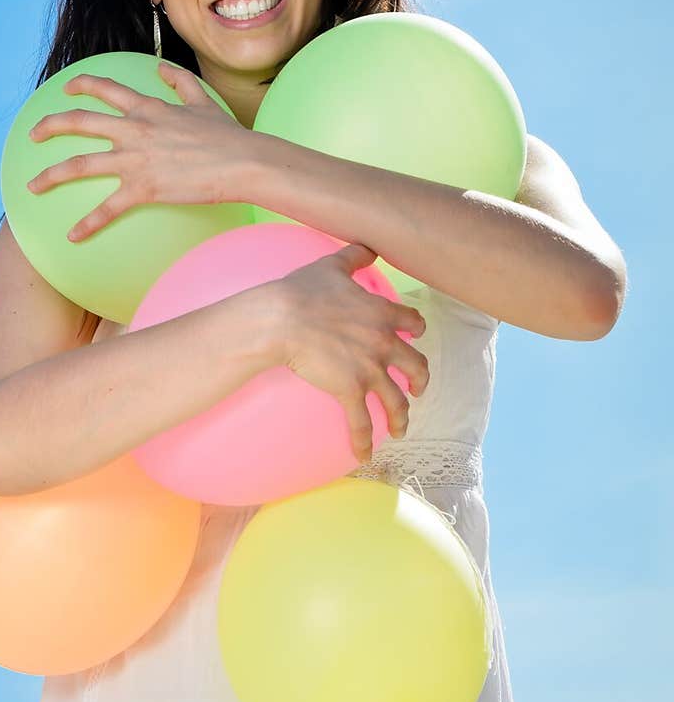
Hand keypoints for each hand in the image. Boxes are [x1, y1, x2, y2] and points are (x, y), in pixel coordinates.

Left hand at [25, 62, 250, 240]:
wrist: (242, 162)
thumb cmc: (227, 135)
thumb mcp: (202, 101)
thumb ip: (179, 81)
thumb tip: (160, 67)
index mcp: (147, 108)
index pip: (105, 89)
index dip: (81, 86)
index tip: (66, 90)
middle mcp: (133, 130)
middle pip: (78, 123)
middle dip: (49, 127)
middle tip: (32, 135)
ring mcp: (135, 160)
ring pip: (80, 165)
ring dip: (51, 176)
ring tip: (32, 187)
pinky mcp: (142, 189)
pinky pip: (107, 209)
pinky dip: (87, 224)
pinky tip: (72, 236)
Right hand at [274, 241, 429, 462]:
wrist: (281, 319)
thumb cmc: (302, 290)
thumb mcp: (332, 266)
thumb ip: (355, 256)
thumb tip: (368, 247)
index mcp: (382, 313)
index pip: (412, 323)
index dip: (416, 330)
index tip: (414, 336)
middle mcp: (384, 343)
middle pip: (416, 365)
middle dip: (420, 380)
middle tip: (417, 388)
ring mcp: (369, 369)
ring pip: (396, 399)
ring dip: (401, 416)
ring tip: (401, 428)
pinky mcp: (350, 390)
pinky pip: (362, 422)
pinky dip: (364, 441)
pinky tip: (364, 454)